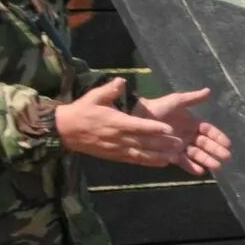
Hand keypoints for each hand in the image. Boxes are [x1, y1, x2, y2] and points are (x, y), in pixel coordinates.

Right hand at [56, 78, 188, 166]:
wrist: (64, 131)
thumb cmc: (82, 111)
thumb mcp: (94, 96)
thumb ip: (110, 89)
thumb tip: (122, 80)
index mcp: (115, 122)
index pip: (137, 126)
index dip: (153, 128)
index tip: (168, 129)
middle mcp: (117, 137)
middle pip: (143, 142)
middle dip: (161, 144)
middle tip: (179, 144)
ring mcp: (116, 149)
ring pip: (140, 154)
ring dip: (158, 156)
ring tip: (174, 157)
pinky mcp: (114, 156)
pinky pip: (133, 160)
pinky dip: (148, 162)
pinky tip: (161, 163)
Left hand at [135, 87, 231, 173]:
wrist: (137, 119)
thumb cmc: (157, 108)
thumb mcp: (176, 101)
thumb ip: (192, 99)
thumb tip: (208, 91)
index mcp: (192, 123)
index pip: (208, 131)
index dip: (218, 137)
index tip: (227, 144)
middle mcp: (188, 136)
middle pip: (205, 144)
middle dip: (216, 151)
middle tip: (225, 157)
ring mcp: (180, 146)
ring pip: (197, 154)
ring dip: (207, 160)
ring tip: (216, 167)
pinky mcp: (171, 155)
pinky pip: (184, 162)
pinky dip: (192, 167)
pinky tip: (200, 171)